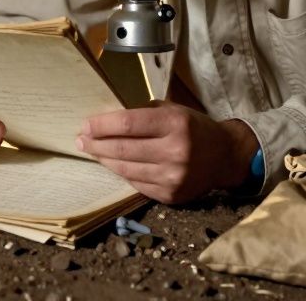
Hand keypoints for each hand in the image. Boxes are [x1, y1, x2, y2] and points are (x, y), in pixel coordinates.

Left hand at [76, 102, 259, 203]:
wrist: (224, 157)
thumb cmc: (193, 128)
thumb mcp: (173, 111)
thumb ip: (143, 114)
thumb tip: (107, 121)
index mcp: (175, 124)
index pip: (128, 124)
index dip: (102, 125)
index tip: (85, 125)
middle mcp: (175, 151)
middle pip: (122, 148)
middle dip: (96, 144)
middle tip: (81, 140)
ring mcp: (173, 177)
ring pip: (125, 169)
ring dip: (104, 160)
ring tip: (93, 151)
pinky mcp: (170, 195)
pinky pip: (136, 183)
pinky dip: (122, 173)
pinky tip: (114, 164)